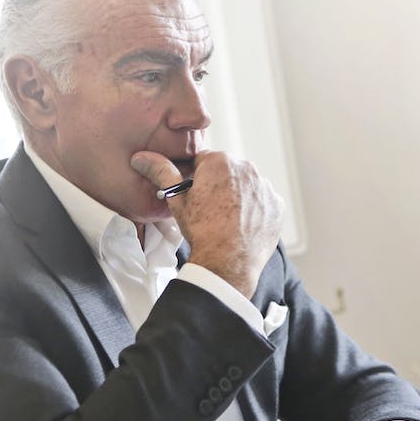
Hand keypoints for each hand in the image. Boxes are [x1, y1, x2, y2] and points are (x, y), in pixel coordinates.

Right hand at [131, 150, 283, 297]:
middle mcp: (247, 168)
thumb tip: (141, 158)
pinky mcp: (277, 204)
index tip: (196, 195)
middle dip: (219, 185)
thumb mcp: (177, 200)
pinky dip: (255, 209)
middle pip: (228, 172)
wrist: (227, 262)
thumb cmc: (201, 230)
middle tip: (210, 210)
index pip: (204, 161)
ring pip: (247, 186)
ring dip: (239, 196)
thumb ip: (161, 172)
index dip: (197, 179)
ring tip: (227, 219)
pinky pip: (263, 201)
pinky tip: (243, 224)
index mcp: (220, 161)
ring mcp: (265, 187)